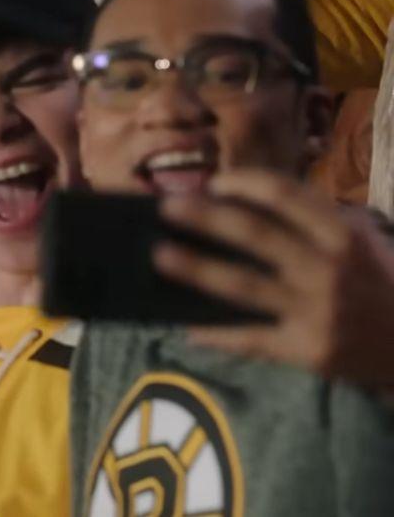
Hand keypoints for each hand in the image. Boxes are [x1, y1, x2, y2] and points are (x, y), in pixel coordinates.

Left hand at [154, 169, 393, 387]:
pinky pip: (252, 339)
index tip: (214, 183)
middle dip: (206, 219)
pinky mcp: (309, 350)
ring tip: (160, 256)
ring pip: (244, 286)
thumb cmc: (385, 287)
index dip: (246, 184)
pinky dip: (218, 334)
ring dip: (197, 269)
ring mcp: (318, 311)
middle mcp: (330, 269)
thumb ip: (319, 224)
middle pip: (256, 236)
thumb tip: (250, 204)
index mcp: (344, 235)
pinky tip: (188, 329)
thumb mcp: (366, 245)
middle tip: (166, 209)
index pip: (287, 196)